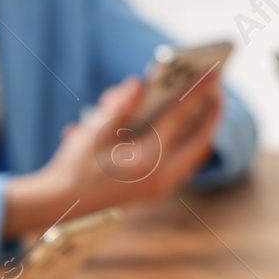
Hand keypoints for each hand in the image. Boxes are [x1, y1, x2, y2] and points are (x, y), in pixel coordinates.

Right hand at [3, 75, 223, 237]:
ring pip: (195, 154)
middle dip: (210, 112)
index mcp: (146, 160)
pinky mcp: (156, 190)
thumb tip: (138, 83)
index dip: (197, 92)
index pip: (180, 118)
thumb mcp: (93, 132)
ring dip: (203, 129)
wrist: (62, 204)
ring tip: (208, 104)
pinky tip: (188, 129)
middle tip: (216, 87)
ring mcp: (161, 187)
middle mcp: (160, 176)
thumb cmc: (74, 167)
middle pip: (199, 139)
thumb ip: (118, 107)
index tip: (212, 74)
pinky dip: (190, 144)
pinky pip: (185, 165)